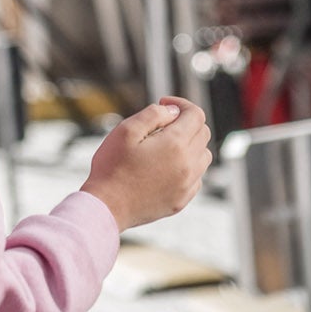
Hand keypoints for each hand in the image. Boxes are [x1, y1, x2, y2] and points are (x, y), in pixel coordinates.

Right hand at [80, 98, 211, 230]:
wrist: (106, 207)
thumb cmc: (112, 168)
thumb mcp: (126, 130)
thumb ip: (153, 114)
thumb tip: (173, 112)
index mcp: (175, 144)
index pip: (196, 115)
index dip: (181, 104)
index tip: (164, 105)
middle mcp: (188, 165)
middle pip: (203, 133)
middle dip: (186, 122)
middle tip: (162, 124)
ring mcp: (187, 185)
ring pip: (204, 156)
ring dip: (191, 144)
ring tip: (165, 146)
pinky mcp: (182, 200)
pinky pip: (196, 177)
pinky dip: (188, 167)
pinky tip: (166, 167)